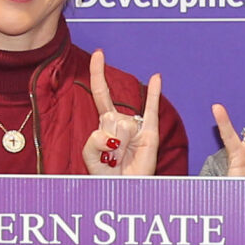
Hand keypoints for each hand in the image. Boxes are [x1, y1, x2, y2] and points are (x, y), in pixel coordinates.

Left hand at [83, 51, 165, 174]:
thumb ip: (93, 141)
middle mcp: (121, 121)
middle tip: (111, 158)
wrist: (124, 190)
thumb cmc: (106, 176)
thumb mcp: (89, 158)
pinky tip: (156, 77)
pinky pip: (152, 110)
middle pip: (109, 117)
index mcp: (104, 124)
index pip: (101, 93)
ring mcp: (137, 126)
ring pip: (123, 125)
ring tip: (122, 159)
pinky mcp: (150, 134)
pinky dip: (154, 94)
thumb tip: (114, 131)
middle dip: (107, 138)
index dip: (98, 73)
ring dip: (119, 145)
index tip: (99, 54)